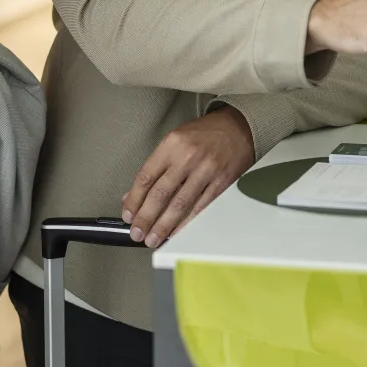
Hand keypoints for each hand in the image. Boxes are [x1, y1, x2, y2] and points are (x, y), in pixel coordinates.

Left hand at [122, 106, 254, 248]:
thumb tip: (134, 195)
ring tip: (153, 238)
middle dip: (146, 217)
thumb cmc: (204, 134)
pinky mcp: (221, 182)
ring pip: (180, 204)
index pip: (146, 177)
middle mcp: (188, 156)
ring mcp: (206, 170)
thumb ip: (155, 168)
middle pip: (161, 193)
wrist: (237, 128)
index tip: (128, 215)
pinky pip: (201, 208)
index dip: (134, 200)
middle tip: (137, 233)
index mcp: (172, 144)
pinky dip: (187, 223)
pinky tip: (177, 232)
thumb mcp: (174, 142)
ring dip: (164, 225)